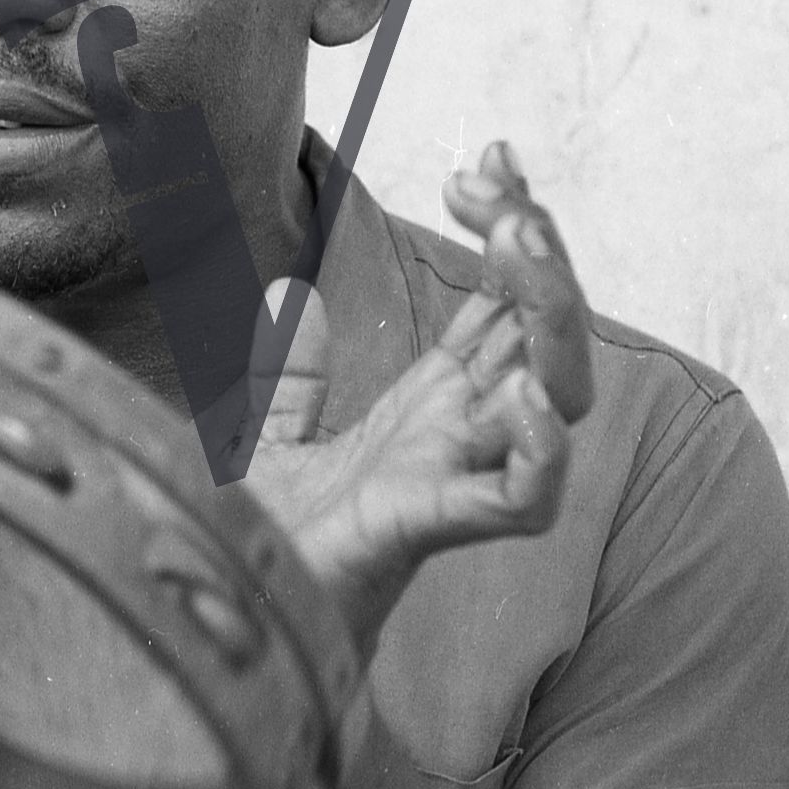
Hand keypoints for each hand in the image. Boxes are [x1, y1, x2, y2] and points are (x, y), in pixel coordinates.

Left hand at [243, 142, 592, 659]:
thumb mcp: (274, 436)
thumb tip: (292, 297)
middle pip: (544, 333)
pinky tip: (523, 392)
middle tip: (500, 197)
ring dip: (553, 320)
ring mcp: (453, 479)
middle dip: (539, 256)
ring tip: (518, 248)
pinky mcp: (428, 529)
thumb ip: (292, 373)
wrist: (233, 628)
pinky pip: (521, 496)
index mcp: (432, 404)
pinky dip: (539, 447)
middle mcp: (457, 434)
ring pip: (555, 398)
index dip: (511, 229)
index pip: (502, 303)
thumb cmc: (271, 548)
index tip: (485, 160)